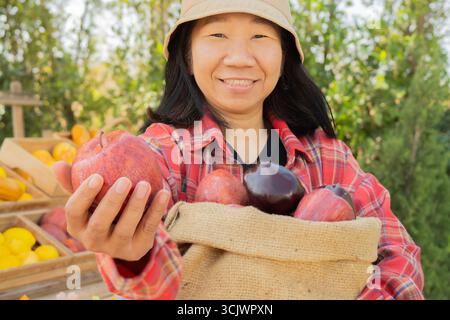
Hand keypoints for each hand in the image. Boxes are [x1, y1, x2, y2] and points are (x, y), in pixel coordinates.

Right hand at [53, 161, 170, 260]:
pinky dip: (156, 210)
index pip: (73, 211)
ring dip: (136, 206)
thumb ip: (75, 180)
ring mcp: (115, 247)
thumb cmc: (102, 207)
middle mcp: (92, 240)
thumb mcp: (89, 196)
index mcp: (76, 225)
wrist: (127, 233)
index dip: (83, 195)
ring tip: (145, 184)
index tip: (97, 176)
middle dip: (112, 202)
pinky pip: (148, 228)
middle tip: (125, 180)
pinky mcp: (137, 249)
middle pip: (99, 223)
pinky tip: (163, 193)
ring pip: (125, 228)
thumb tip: (57, 164)